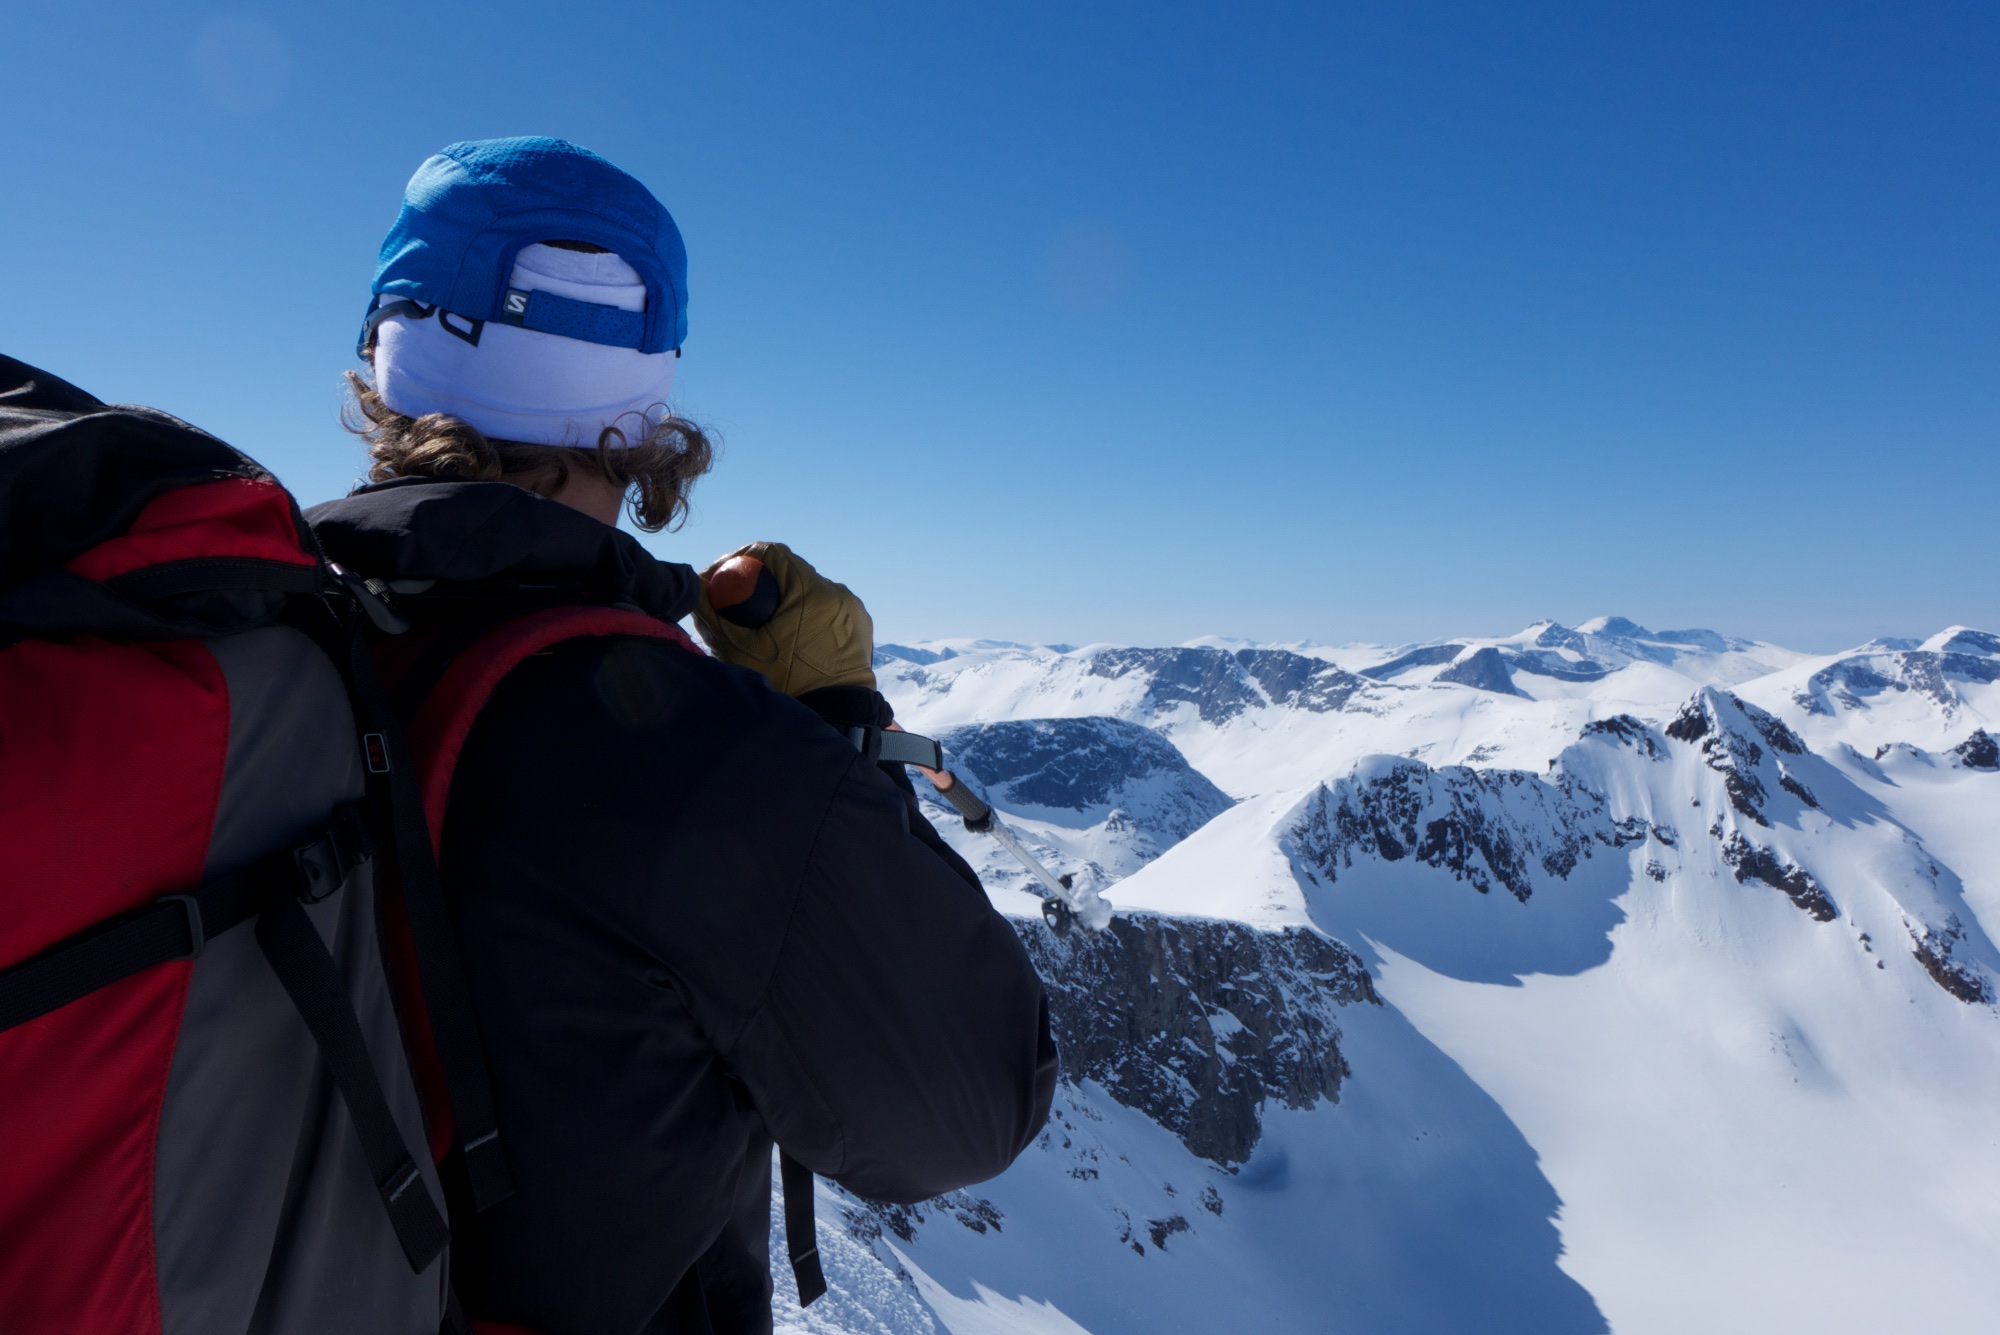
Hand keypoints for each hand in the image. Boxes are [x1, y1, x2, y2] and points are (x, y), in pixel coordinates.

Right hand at [693, 541, 876, 695]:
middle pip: (791, 571)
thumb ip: (713, 614)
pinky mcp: (861, 628)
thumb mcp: (739, 649)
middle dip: (763, 581)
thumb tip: (695, 585)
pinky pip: (829, 610)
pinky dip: (808, 616)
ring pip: (811, 591)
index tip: (725, 576)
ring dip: (786, 599)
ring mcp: (853, 611)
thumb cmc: (786, 686)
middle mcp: (838, 593)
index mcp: (811, 592)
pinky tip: (793, 638)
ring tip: (766, 625)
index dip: (743, 557)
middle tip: (740, 602)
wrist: (835, 720)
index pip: (772, 553)